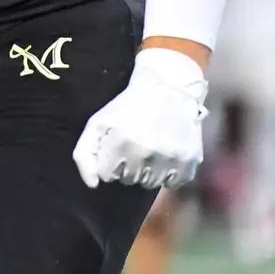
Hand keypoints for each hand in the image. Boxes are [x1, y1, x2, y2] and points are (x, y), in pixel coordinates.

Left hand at [72, 48, 207, 189]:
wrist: (169, 88)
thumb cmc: (128, 106)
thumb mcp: (98, 122)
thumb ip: (84, 154)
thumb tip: (93, 185)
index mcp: (122, 140)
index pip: (107, 175)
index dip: (109, 160)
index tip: (117, 145)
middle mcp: (146, 152)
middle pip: (129, 180)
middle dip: (128, 166)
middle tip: (136, 143)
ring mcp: (170, 158)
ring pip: (150, 184)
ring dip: (148, 171)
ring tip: (151, 147)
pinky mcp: (190, 162)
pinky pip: (173, 184)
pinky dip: (169, 174)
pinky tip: (167, 154)